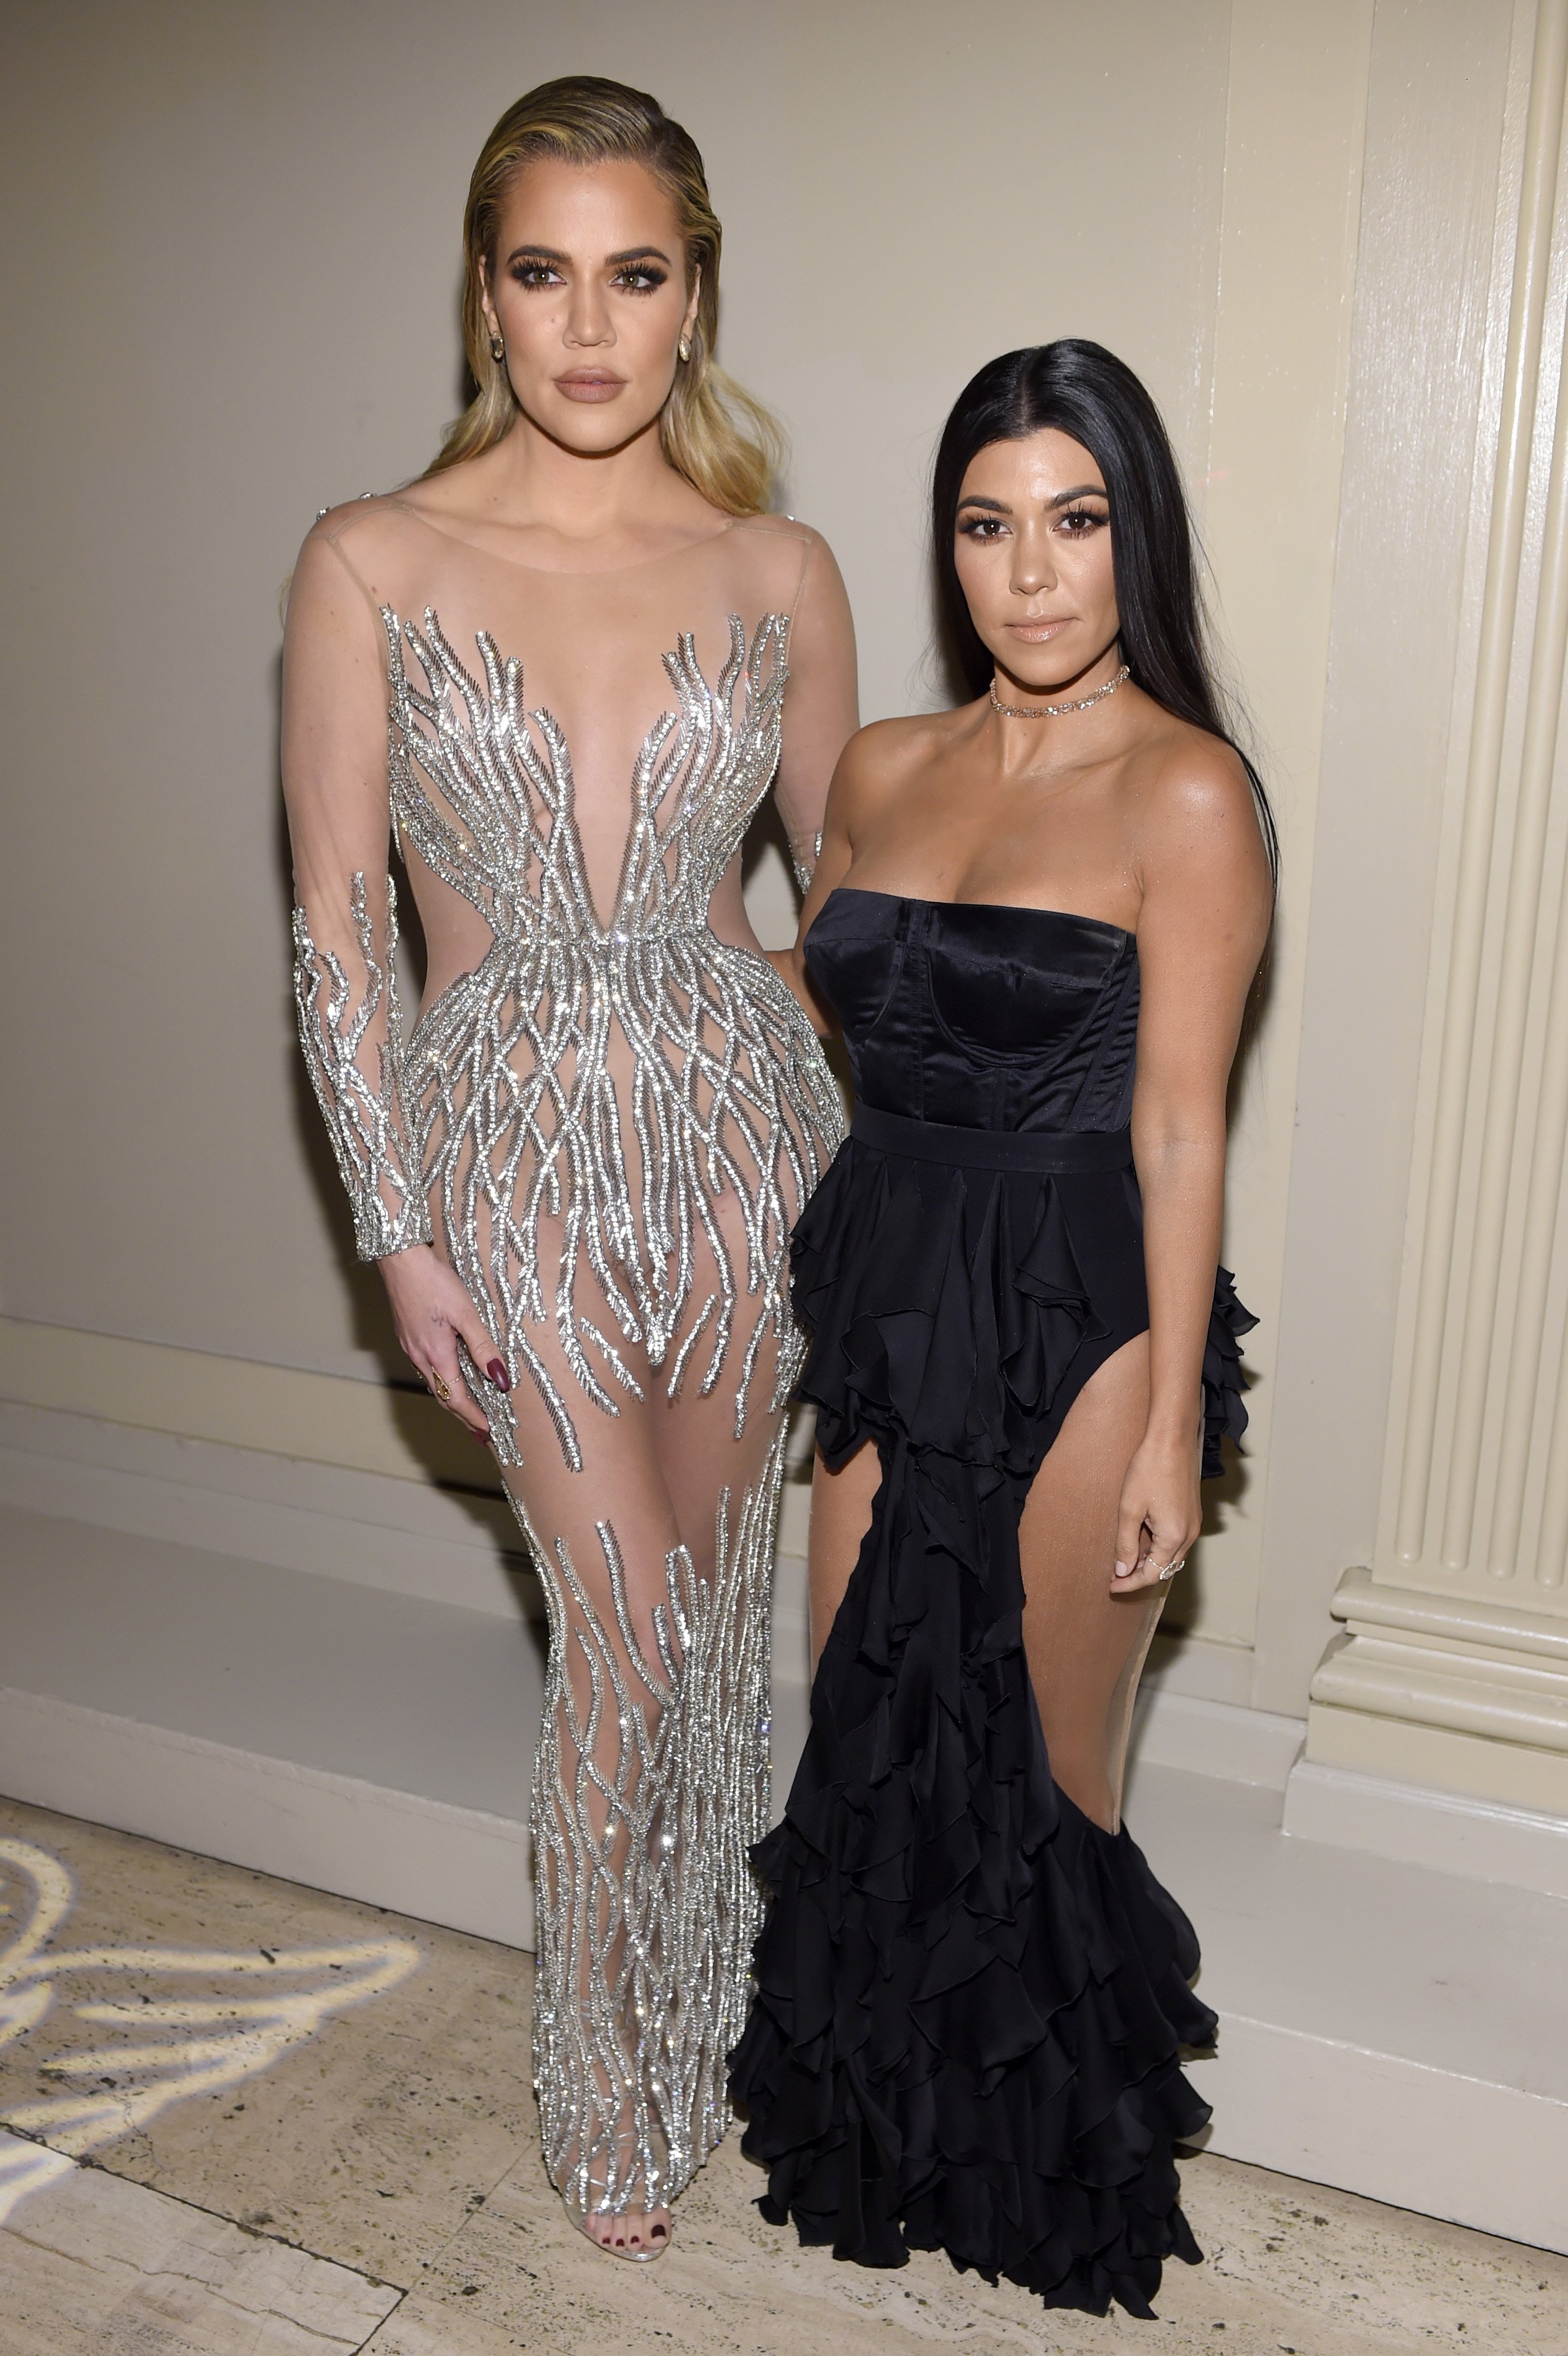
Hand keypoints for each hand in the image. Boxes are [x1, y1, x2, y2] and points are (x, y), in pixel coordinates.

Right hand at [377, 1244, 509, 1440]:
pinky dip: (442, 1381)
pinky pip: (426, 1369)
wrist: (401, 1261)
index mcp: (436, 1355)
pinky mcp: (408, 1336)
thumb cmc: (434, 1282)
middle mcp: (420, 1357)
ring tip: (469, 1410)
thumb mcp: (467, 1313)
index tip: (488, 1432)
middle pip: (443, 1397)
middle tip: (481, 1431)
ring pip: (434, 1383)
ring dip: (452, 1400)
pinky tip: (450, 1376)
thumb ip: (483, 1347)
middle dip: (463, 1416)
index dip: (474, 1418)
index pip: (457, 1399)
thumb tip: (500, 1379)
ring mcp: (411, 1347)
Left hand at [1112, 1426, 1200, 1595]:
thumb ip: (1126, 1543)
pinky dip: (1160, 1549)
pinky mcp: (1193, 1514)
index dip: (1130, 1583)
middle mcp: (1189, 1535)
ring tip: (1126, 1561)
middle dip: (1141, 1576)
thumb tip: (1123, 1570)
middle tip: (1116, 1577)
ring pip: (1172, 1556)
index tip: (1111, 1586)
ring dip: (1151, 1563)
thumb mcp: (1129, 1509)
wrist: (1172, 1440)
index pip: (1153, 1574)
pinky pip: (1176, 1542)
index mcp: (1173, 1537)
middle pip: (1165, 1569)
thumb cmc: (1149, 1470)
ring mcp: (1194, 1524)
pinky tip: (1143, 1542)